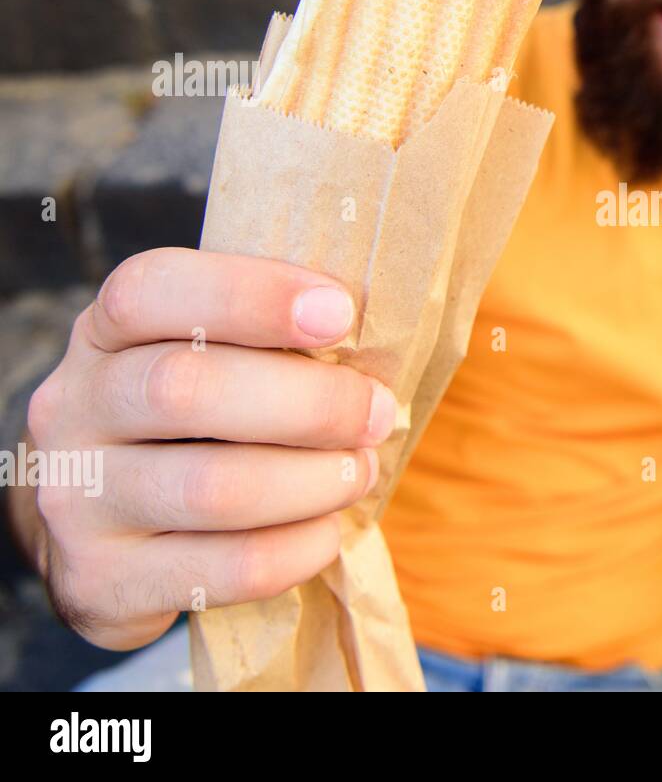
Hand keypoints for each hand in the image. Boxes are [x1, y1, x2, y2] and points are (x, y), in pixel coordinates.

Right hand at [22, 247, 395, 651]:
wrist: (97, 532)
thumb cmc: (189, 423)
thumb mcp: (207, 359)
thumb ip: (270, 337)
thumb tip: (375, 338)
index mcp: (104, 334)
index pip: (151, 291)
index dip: (253, 295)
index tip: (340, 312)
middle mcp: (73, 409)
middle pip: (185, 389)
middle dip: (310, 401)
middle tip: (376, 412)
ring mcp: (77, 501)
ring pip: (214, 488)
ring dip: (314, 479)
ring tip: (358, 471)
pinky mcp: (104, 582)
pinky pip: (228, 568)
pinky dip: (299, 547)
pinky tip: (325, 529)